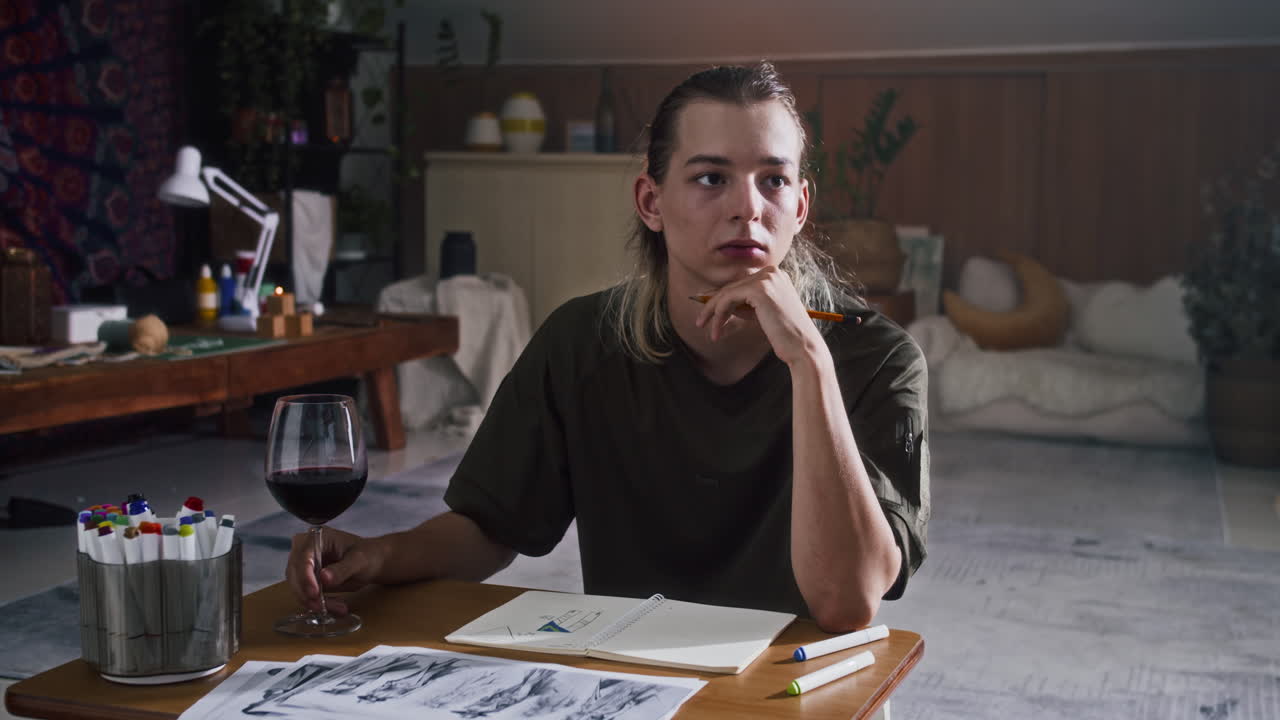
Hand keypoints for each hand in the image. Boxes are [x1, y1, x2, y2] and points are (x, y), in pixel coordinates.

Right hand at [286, 526, 382, 615]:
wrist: (373, 562)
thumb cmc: (368, 555)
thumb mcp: (359, 561)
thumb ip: (342, 569)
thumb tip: (324, 578)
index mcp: (318, 537)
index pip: (303, 556)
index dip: (305, 576)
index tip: (314, 593)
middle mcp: (306, 548)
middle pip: (294, 573)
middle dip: (307, 593)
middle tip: (322, 607)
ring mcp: (305, 563)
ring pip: (298, 586)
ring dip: (314, 601)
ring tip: (338, 608)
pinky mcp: (307, 578)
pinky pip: (305, 593)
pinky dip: (318, 603)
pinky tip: (336, 607)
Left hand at [694, 266, 823, 365]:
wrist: (802, 347)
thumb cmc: (783, 334)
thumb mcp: (759, 314)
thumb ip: (742, 305)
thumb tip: (717, 302)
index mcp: (775, 275)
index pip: (740, 284)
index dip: (721, 297)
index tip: (707, 310)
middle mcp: (771, 272)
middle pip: (732, 286)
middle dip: (713, 305)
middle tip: (700, 321)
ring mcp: (766, 278)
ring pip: (727, 292)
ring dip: (713, 312)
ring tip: (707, 329)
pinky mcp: (760, 289)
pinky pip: (728, 299)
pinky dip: (718, 314)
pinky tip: (716, 329)